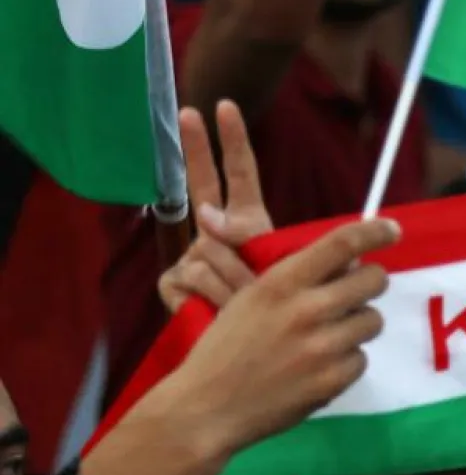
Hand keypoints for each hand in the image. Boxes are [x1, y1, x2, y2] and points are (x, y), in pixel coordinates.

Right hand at [151, 214, 400, 458]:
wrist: (207, 406)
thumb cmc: (226, 347)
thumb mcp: (252, 298)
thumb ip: (298, 279)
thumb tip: (351, 263)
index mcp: (282, 283)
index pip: (341, 243)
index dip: (374, 232)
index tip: (392, 230)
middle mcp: (308, 310)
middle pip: (374, 280)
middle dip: (370, 283)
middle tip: (355, 293)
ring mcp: (324, 347)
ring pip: (373, 320)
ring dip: (357, 324)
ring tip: (328, 337)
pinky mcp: (333, 380)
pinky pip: (361, 358)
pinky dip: (346, 362)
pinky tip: (318, 368)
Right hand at [159, 102, 271, 312]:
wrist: (238, 368)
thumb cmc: (271, 319)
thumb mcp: (284, 278)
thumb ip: (266, 246)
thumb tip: (209, 219)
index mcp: (244, 226)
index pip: (238, 178)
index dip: (232, 143)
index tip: (222, 106)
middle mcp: (212, 236)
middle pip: (202, 189)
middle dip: (196, 149)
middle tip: (187, 112)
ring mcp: (188, 258)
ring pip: (210, 252)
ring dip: (236, 283)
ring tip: (248, 309)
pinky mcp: (170, 286)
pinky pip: (192, 281)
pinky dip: (215, 303)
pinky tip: (219, 318)